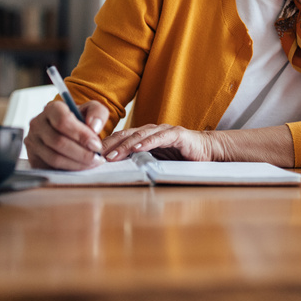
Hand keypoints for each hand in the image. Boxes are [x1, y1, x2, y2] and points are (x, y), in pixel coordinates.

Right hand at [24, 99, 109, 169]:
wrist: (66, 132)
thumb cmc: (79, 120)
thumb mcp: (91, 110)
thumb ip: (97, 112)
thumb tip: (94, 127)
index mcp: (52, 108)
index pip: (62, 120)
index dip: (81, 135)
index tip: (96, 145)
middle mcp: (38, 124)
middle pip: (58, 141)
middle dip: (82, 153)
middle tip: (97, 158)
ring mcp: (33, 142)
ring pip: (54, 157)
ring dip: (77, 163)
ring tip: (92, 163)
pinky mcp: (33, 158)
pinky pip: (50, 168)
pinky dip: (69, 170)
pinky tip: (81, 167)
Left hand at [102, 124, 219, 162]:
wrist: (208, 151)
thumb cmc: (181, 156)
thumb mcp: (156, 160)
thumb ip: (139, 161)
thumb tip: (117, 170)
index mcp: (144, 136)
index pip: (121, 138)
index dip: (106, 145)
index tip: (92, 155)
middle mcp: (152, 130)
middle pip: (126, 135)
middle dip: (110, 145)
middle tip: (96, 155)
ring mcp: (164, 131)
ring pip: (140, 136)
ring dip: (124, 146)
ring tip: (112, 155)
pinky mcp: (177, 135)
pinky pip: (160, 138)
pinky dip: (148, 142)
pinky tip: (137, 148)